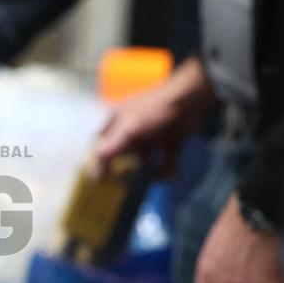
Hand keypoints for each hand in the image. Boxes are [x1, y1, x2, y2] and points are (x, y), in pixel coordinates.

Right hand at [94, 58, 215, 176]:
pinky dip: (167, 169)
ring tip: (155, 176)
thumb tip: (93, 171)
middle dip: (126, 168)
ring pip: (145, 160)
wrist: (190, 100)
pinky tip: (168, 174)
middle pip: (123, 154)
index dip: (100, 159)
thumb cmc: (153, 110)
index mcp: (117, 121)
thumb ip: (109, 150)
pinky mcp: (168, 141)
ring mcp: (150, 135)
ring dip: (150, 171)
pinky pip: (164, 161)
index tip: (101, 178)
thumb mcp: (127, 129)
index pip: (101, 142)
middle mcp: (131, 128)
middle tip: (127, 182)